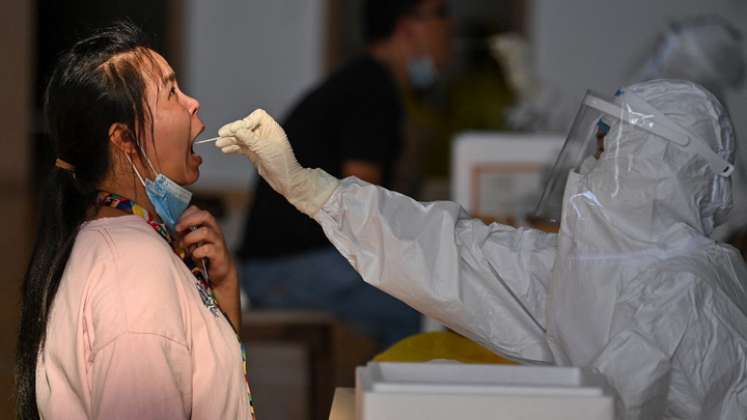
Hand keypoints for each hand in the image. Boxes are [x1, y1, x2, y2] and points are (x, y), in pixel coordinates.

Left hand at [175, 206, 235, 287]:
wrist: (221, 271)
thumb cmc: (204, 254)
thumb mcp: (194, 241)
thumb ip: (185, 233)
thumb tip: (169, 229)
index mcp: (207, 225)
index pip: (197, 210)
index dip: (185, 214)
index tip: (176, 223)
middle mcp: (214, 230)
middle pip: (205, 215)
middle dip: (188, 220)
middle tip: (178, 229)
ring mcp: (218, 241)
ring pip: (205, 231)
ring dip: (190, 238)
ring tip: (183, 245)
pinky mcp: (219, 254)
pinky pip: (208, 249)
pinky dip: (197, 252)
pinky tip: (194, 256)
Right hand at [216, 109, 338, 215]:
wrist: (285, 180)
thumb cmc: (281, 162)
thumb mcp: (264, 148)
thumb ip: (249, 138)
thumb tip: (236, 128)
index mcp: (271, 128)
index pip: (256, 117)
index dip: (245, 121)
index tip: (236, 129)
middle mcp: (264, 133)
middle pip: (245, 127)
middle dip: (233, 131)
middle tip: (221, 135)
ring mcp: (258, 143)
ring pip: (241, 138)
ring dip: (230, 140)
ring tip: (219, 144)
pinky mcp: (254, 152)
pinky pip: (241, 147)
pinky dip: (233, 148)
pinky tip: (225, 150)